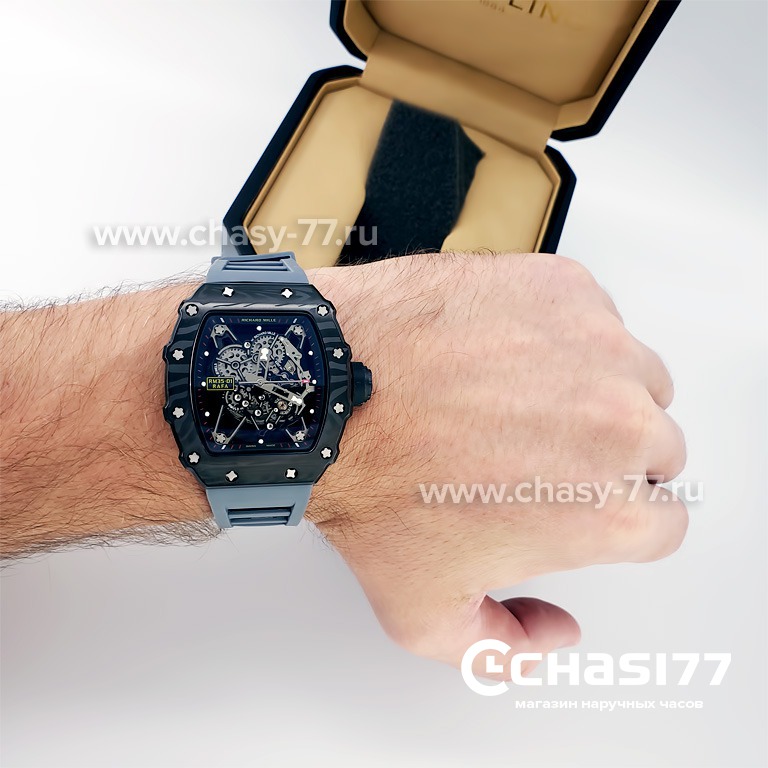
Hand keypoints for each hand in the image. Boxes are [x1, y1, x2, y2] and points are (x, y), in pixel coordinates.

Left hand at [309, 253, 686, 674]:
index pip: (661, 523)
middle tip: (536, 452)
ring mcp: (596, 345)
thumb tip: (552, 633)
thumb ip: (506, 646)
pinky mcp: (563, 288)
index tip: (583, 502)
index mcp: (607, 511)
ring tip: (517, 399)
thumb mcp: (425, 613)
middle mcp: (619, 424)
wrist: (325, 393)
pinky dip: (561, 335)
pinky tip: (502, 354)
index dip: (616, 519)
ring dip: (593, 390)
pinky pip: (593, 318)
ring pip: (633, 377)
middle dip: (605, 456)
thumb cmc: (369, 485)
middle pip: (656, 446)